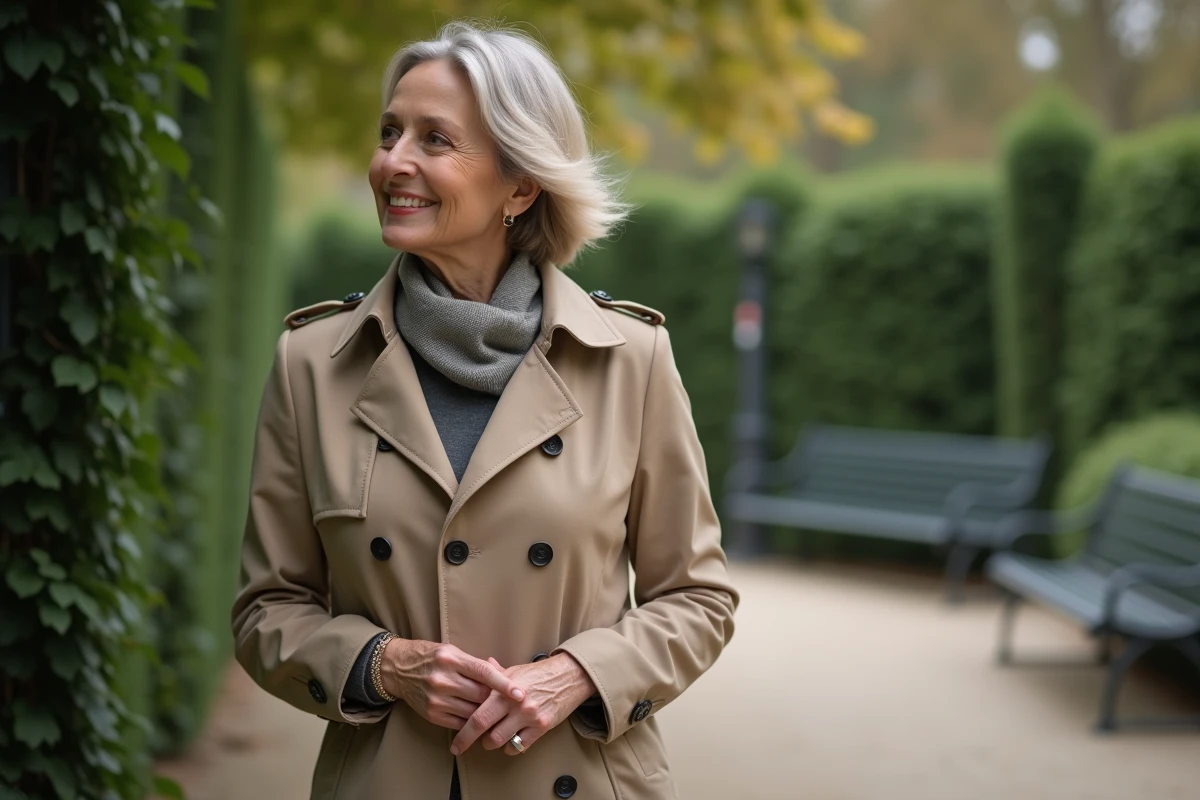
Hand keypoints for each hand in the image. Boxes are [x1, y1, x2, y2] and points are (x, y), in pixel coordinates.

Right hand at [380, 640, 525, 730]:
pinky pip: (460, 723)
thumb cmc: (431, 657)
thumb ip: (476, 665)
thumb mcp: (453, 652)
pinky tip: (478, 718)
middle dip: (496, 700)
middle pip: (480, 695)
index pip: (484, 673)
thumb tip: (504, 676)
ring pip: (472, 712)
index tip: (520, 694)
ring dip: (486, 713)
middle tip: (510, 703)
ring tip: (496, 712)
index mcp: (451, 659)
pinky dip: (472, 721)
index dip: (504, 684)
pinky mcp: (432, 714)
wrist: (398, 668)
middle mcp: (443, 679)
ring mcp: (436, 699)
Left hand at [450, 654, 596, 756]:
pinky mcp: (542, 726)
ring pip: (500, 740)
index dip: (463, 732)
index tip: (455, 742)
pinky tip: (510, 740)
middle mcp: (515, 704)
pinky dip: (511, 746)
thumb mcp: (514, 671)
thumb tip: (478, 668)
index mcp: (504, 690)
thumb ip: (494, 675)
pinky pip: (520, 746)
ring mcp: (529, 716)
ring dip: (492, 743)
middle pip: (485, 730)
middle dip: (470, 741)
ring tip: (490, 738)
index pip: (478, 715)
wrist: (568, 676)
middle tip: (462, 746)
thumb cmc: (538, 674)